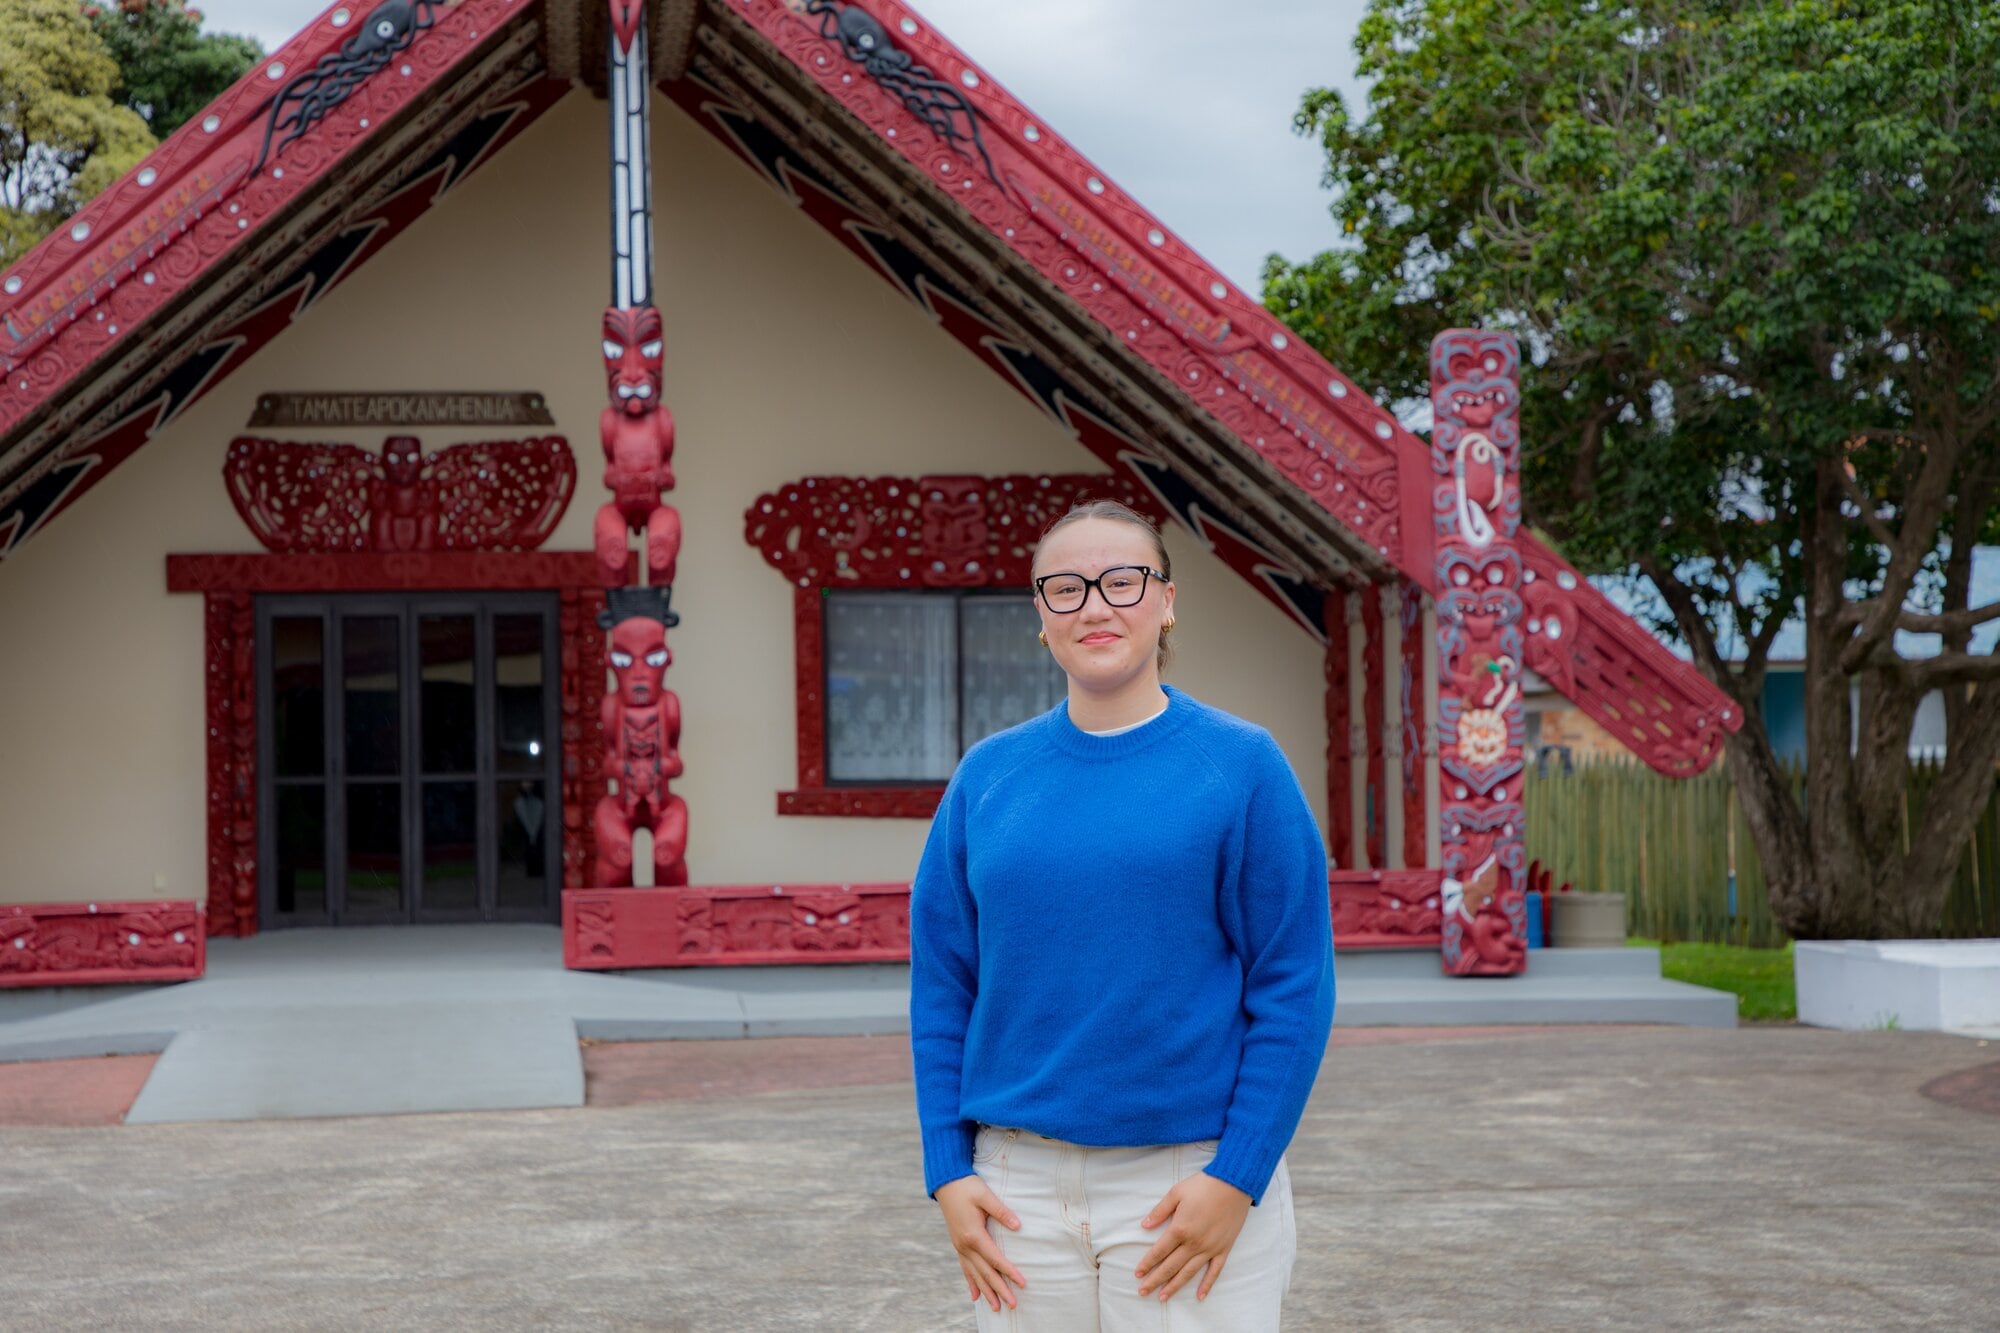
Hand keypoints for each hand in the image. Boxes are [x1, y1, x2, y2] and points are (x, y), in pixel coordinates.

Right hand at [935, 1175, 1025, 1312]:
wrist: (945, 1182)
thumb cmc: (967, 1186)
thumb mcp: (985, 1195)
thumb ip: (1001, 1211)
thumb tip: (1017, 1226)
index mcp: (973, 1235)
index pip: (995, 1259)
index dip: (1009, 1272)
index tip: (1022, 1283)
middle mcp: (965, 1245)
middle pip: (985, 1272)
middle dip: (999, 1290)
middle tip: (1012, 1305)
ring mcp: (960, 1246)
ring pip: (974, 1275)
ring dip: (986, 1292)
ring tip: (996, 1308)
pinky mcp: (958, 1244)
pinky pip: (965, 1268)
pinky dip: (971, 1283)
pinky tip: (975, 1296)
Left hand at [1136, 1171, 1251, 1301]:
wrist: (1234, 1184)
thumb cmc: (1203, 1186)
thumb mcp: (1176, 1193)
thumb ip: (1159, 1211)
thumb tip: (1144, 1225)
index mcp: (1180, 1229)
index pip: (1159, 1251)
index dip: (1147, 1263)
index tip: (1137, 1274)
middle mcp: (1194, 1243)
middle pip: (1171, 1266)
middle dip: (1155, 1280)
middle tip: (1143, 1291)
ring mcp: (1210, 1248)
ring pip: (1189, 1273)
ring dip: (1174, 1286)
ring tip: (1162, 1297)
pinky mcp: (1224, 1249)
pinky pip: (1214, 1271)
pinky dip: (1207, 1285)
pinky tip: (1200, 1297)